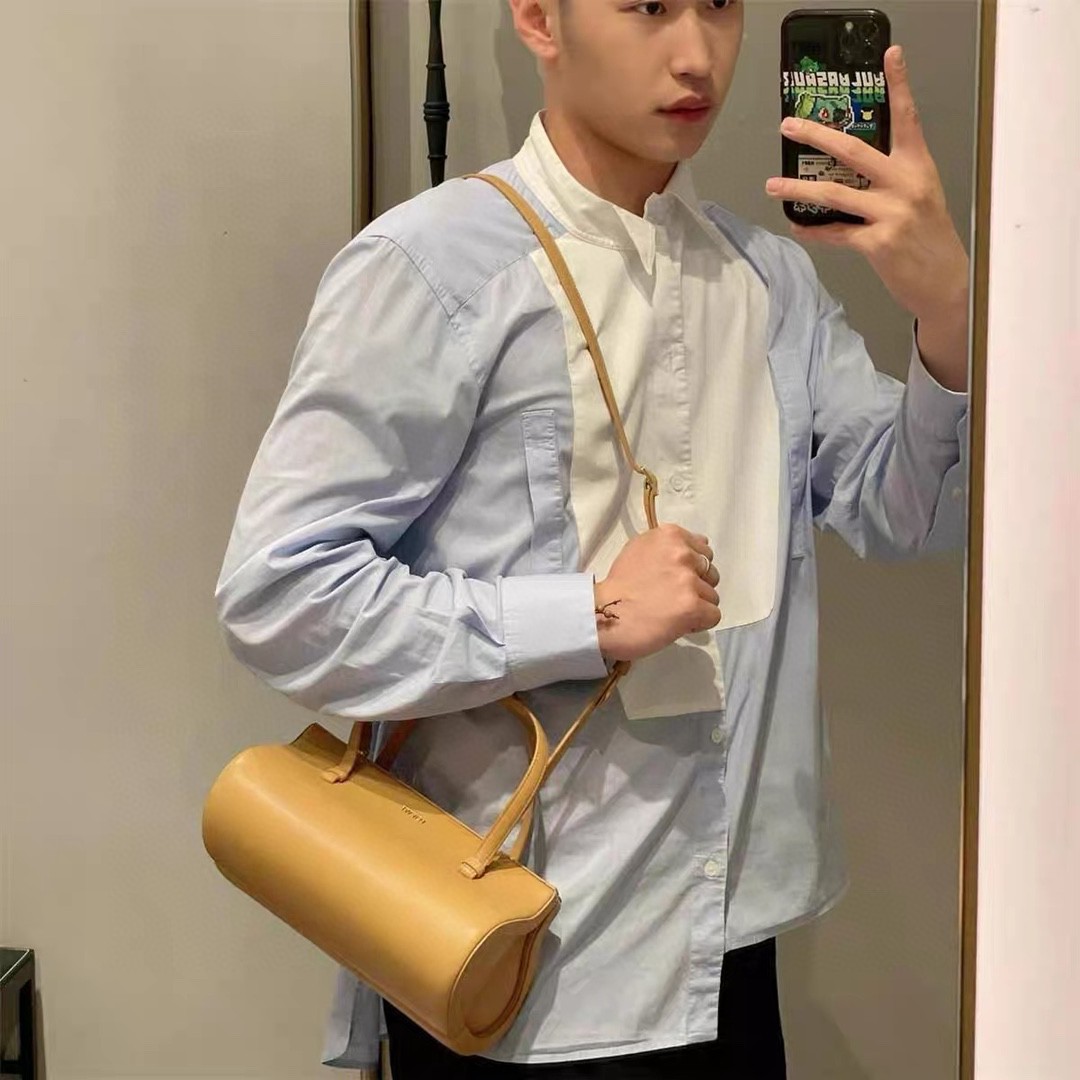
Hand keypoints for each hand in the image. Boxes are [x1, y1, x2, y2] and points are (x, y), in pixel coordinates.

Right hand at [593, 523, 721, 662]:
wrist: (603, 615)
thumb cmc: (619, 585)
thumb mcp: (639, 549)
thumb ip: (667, 547)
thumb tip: (695, 548)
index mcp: (670, 535)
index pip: (703, 549)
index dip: (692, 567)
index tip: (674, 578)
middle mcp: (682, 553)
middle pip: (711, 572)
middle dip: (697, 585)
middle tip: (673, 597)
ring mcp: (688, 580)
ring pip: (712, 596)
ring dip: (697, 606)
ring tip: (671, 612)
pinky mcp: (692, 606)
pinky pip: (713, 615)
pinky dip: (699, 623)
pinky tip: (677, 623)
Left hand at [765, 45, 969, 389]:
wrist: (946, 282)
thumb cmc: (929, 238)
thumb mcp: (922, 196)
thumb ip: (893, 177)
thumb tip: (850, 169)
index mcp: (919, 166)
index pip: (908, 118)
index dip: (899, 84)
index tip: (890, 53)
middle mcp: (905, 184)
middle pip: (853, 151)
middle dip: (816, 135)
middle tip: (789, 125)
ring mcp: (891, 214)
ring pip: (833, 194)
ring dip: (797, 191)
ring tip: (772, 186)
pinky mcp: (877, 243)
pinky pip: (835, 233)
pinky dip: (813, 230)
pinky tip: (796, 227)